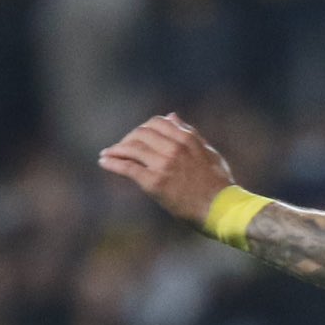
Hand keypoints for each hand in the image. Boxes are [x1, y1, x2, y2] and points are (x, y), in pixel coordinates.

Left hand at [98, 113, 233, 226]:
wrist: (221, 208)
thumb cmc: (218, 183)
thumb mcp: (209, 152)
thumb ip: (190, 133)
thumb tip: (172, 116)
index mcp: (187, 139)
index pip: (157, 123)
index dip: (144, 128)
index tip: (138, 136)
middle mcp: (173, 148)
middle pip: (141, 133)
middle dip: (128, 138)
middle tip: (121, 147)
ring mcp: (163, 164)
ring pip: (131, 148)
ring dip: (116, 149)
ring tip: (107, 153)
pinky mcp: (154, 182)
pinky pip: (127, 167)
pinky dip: (112, 162)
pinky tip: (103, 162)